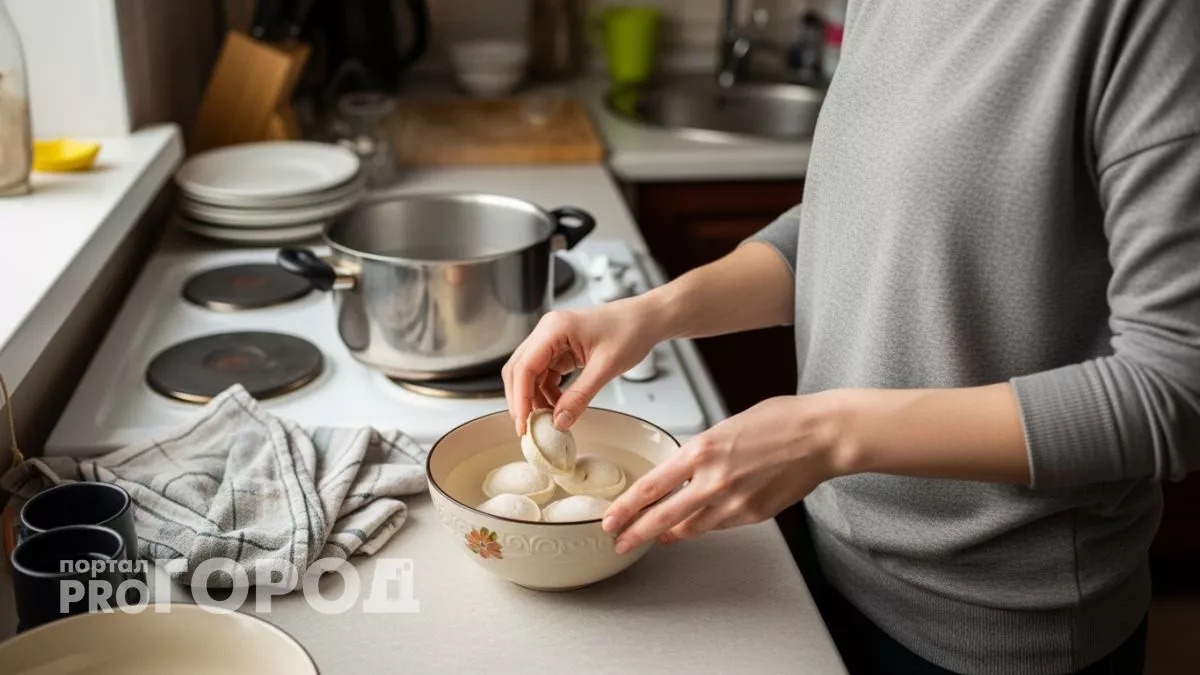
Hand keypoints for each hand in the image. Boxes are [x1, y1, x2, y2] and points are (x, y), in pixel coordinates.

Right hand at [502, 297, 663, 434]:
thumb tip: (559, 422)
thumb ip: (580, 396)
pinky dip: (546, 392)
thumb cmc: (630, 331)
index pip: (524, 367)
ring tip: (547, 420)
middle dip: (522, 400)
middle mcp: (547, 332)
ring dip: (534, 398)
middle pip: (519, 370)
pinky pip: (544, 374)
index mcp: (554, 329)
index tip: (523, 424)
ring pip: (529, 374)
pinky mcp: (559, 349)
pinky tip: (557, 406)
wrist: (645, 319)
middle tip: (529, 428)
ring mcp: (552, 340)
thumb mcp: (606, 367)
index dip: (520, 399)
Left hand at [601, 394, 846, 552]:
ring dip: (668, 533)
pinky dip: (702, 527)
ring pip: (690, 527)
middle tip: (619, 541)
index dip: (626, 508)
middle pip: (662, 517)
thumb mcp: (725, 426)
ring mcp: (734, 502)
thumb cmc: (780, 421)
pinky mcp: (753, 514)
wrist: (821, 436)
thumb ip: (700, 453)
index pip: (651, 487)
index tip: (611, 518)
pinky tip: (692, 527)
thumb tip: (682, 472)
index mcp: (701, 450)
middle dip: (636, 533)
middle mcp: (713, 480)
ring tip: (653, 536)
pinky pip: (718, 526)